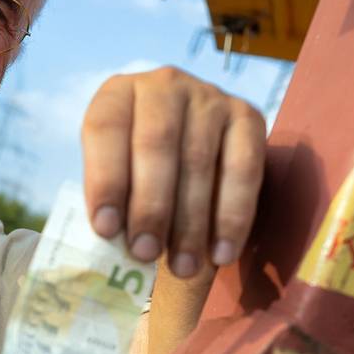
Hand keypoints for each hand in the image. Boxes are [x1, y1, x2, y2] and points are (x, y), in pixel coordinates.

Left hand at [80, 67, 265, 277]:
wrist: (190, 152)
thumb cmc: (139, 174)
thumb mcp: (116, 177)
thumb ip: (113, 201)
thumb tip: (116, 246)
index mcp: (118, 94)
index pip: (105, 129)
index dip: (104, 180)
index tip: (106, 231)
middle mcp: (164, 85)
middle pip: (156, 144)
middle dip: (150, 206)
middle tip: (145, 254)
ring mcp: (210, 97)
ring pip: (200, 161)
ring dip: (191, 223)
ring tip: (182, 268)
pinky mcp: (248, 117)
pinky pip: (243, 170)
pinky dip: (233, 217)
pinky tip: (222, 254)